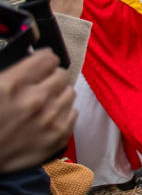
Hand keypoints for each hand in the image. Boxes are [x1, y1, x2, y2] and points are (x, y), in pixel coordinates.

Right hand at [0, 49, 75, 172]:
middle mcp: (35, 99)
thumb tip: (36, 58)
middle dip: (51, 77)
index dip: (44, 60)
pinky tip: (50, 116)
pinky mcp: (58, 136)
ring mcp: (49, 119)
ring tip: (46, 101)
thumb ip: (14, 72)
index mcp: (14, 84)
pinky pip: (73, 113)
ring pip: (70, 92)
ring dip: (59, 94)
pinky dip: (63, 112)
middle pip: (61, 75)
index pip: (48, 58)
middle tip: (42, 85)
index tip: (41, 66)